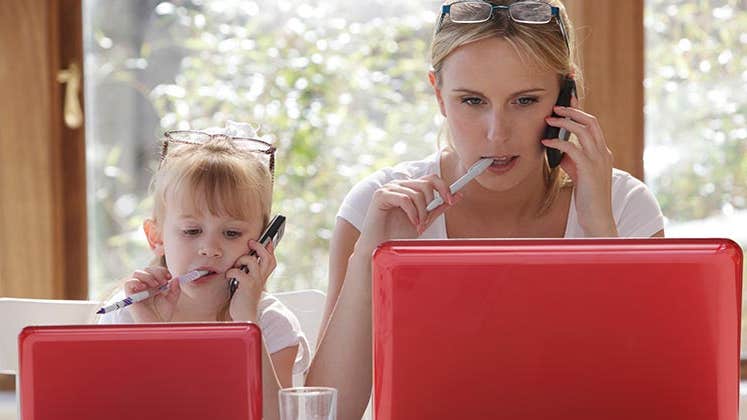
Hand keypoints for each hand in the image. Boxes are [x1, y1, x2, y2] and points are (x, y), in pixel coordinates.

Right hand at [124, 266, 179, 322]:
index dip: (162, 270)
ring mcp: (137, 291)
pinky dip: (136, 282)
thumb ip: (175, 289)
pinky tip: (144, 287)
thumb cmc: (162, 315)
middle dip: (157, 272)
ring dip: (148, 276)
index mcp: (153, 285)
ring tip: (156, 285)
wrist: (156, 326)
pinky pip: (128, 283)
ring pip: (137, 273)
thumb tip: (177, 279)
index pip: (155, 270)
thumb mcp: (172, 300)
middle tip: (164, 282)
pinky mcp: (130, 296)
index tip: (169, 277)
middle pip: (147, 269)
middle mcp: (144, 286)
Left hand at [227, 240, 276, 320]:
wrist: (245, 316)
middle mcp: (261, 278)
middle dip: (259, 247)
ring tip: (236, 265)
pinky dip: (231, 271)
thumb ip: (250, 274)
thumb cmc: (244, 301)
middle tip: (251, 242)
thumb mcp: (250, 285)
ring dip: (242, 259)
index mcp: (263, 277)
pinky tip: (228, 276)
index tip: (266, 241)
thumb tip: (245, 262)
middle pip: (266, 257)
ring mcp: (256, 281)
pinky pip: (239, 272)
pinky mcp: (247, 286)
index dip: (270, 249)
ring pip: (253, 261)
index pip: (271, 260)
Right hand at [357, 174, 462, 252]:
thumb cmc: (397, 234)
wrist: (379, 247)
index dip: (444, 187)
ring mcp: (389, 188)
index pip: (431, 178)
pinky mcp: (381, 195)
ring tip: (418, 225)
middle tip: (427, 220)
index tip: (452, 199)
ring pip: (417, 193)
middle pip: (426, 183)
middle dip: (431, 203)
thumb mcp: (423, 220)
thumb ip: (438, 207)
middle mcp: (399, 184)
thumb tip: (458, 195)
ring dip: (422, 213)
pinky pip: (405, 199)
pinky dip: (412, 213)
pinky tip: (412, 223)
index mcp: (409, 188)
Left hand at [541, 97, 617, 235]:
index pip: (593, 125)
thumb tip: (558, 148)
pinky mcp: (589, 169)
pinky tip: (546, 142)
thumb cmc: (587, 196)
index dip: (580, 111)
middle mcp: (603, 153)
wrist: (598, 216)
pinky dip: (558, 142)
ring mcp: (598, 160)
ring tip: (549, 120)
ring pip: (583, 131)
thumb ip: (572, 159)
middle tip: (555, 107)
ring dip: (564, 123)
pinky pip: (573, 148)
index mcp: (603, 152)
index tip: (567, 101)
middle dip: (573, 111)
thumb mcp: (579, 173)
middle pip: (591, 122)